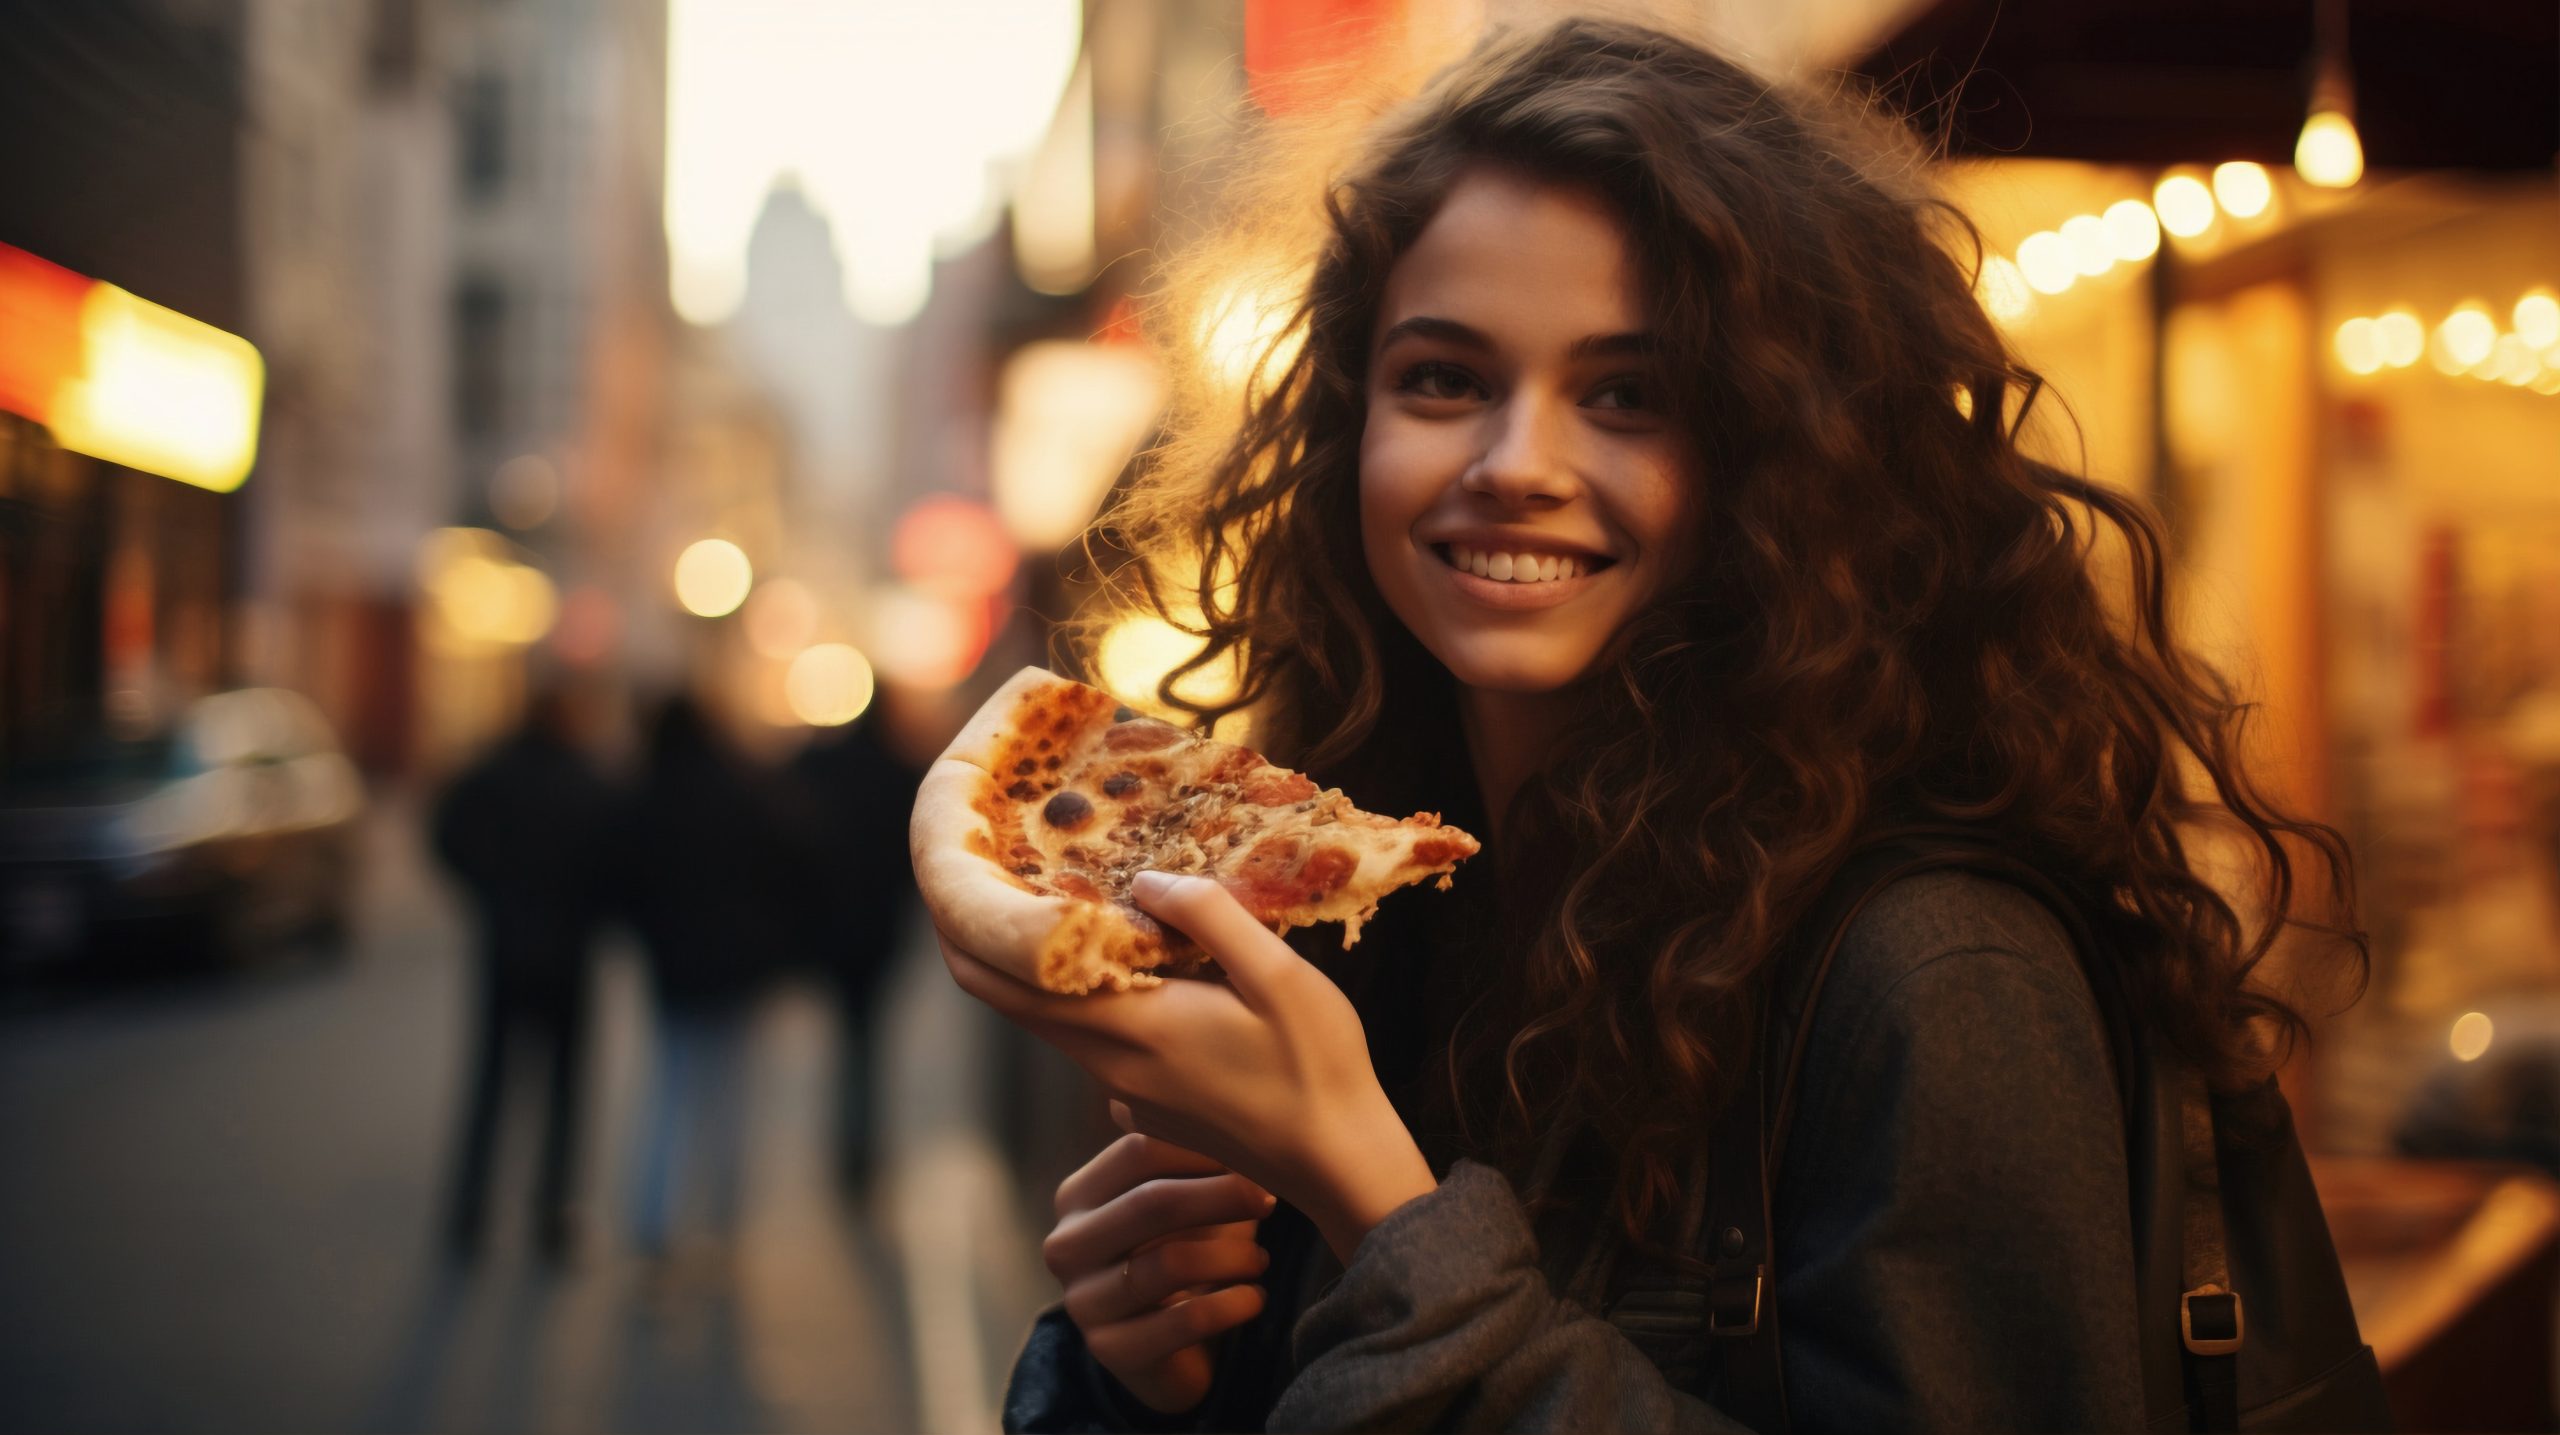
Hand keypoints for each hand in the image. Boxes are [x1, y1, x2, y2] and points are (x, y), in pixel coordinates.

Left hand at [940, 871, 1437, 1263]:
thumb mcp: (1278, 975)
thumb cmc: (1317, 1066)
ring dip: (1038, 972)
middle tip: (981, 881)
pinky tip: (1123, 963)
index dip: (966, 934)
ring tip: (1047, 911)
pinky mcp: (1153, 1106)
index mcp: (1134, 1028)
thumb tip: (1145, 883)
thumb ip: (1209, 918)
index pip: (1013, 984)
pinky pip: (1098, 1041)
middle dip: (987, 945)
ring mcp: (1130, 1093)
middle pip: (1019, 1004)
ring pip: (1060, 1022)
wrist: (1340, 1162)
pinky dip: (1086, 999)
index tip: (944, 883)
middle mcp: (1114, 1066)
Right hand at [1046, 1131, 1275, 1414]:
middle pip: (1150, 1203)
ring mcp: (1084, 1303)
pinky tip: (1255, 1298)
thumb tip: (1222, 1094)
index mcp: (1078, 1195)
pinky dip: (1230, 1305)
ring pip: (1167, 1264)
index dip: (1203, 1148)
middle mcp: (1068, 1246)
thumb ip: (1189, 1154)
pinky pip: (1182, 1322)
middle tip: (1269, 1197)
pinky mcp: (1112, 1352)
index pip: (1138, 1151)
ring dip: (1231, 1257)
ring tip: (1262, 1258)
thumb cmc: (1182, 1252)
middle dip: (1221, 1196)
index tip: (1255, 1154)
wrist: (1168, 1350)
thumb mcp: (1183, 1201)